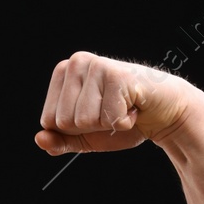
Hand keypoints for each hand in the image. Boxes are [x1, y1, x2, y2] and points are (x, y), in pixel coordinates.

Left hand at [34, 51, 203, 154]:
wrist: (164, 113)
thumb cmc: (123, 120)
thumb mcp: (86, 136)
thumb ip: (61, 140)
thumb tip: (39, 139)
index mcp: (63, 73)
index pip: (49, 121)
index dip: (75, 129)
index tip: (96, 114)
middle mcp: (76, 62)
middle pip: (65, 122)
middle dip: (92, 127)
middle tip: (112, 110)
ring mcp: (96, 66)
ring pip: (85, 121)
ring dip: (109, 123)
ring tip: (123, 107)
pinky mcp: (117, 75)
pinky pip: (109, 119)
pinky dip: (125, 122)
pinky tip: (134, 106)